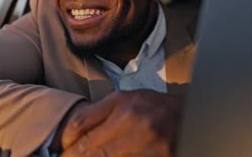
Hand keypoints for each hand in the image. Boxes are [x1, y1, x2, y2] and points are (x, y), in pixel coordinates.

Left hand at [59, 90, 182, 156]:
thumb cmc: (152, 106)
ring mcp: (150, 145)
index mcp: (122, 105)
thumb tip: (68, 136)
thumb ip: (95, 113)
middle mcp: (135, 123)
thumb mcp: (123, 99)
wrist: (191, 114)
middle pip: (92, 150)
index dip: (66, 145)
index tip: (60, 153)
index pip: (81, 127)